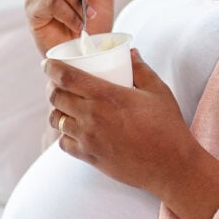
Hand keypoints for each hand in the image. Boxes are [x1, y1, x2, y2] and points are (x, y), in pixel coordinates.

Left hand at [44, 50, 218, 218]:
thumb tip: (130, 52)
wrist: (170, 166)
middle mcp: (92, 116)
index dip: (51, 67)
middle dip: (52, 86)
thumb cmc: (167, 126)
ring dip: (56, 110)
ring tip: (64, 105)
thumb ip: (141, 69)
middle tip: (57, 83)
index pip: (66, 77)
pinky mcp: (90, 157)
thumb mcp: (158, 90)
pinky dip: (64, 134)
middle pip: (56, 97)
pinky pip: (64, 143)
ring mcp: (88, 138)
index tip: (47, 63)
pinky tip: (73, 129)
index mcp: (106, 96)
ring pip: (56, 120)